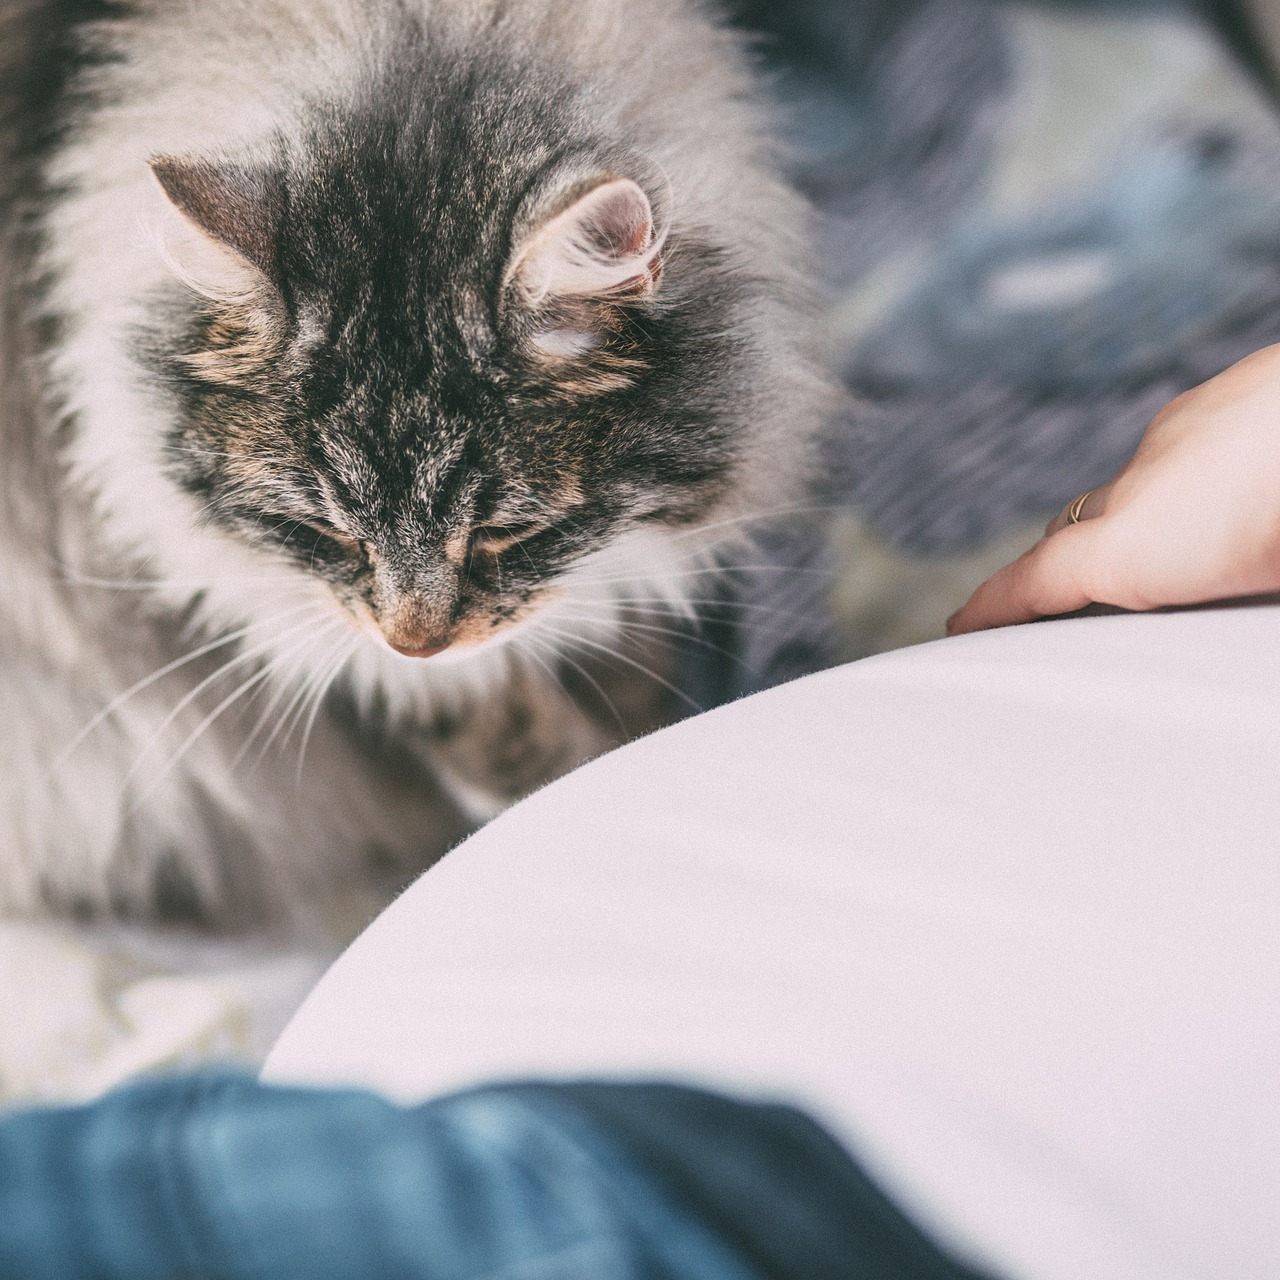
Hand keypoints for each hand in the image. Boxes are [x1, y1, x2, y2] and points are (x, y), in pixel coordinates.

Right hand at [947, 344, 1279, 634]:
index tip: (962, 626)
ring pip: (1132, 488)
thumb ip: (1206, 601)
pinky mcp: (1216, 396)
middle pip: (1072, 531)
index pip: (1031, 584)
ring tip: (1219, 549)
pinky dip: (1192, 478)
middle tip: (1094, 609)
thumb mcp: (1257, 591)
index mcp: (1135, 546)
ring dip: (1148, 521)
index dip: (989, 609)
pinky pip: (1176, 450)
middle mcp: (1138, 483)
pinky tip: (1250, 491)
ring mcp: (1175, 433)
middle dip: (1069, 568)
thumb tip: (1202, 608)